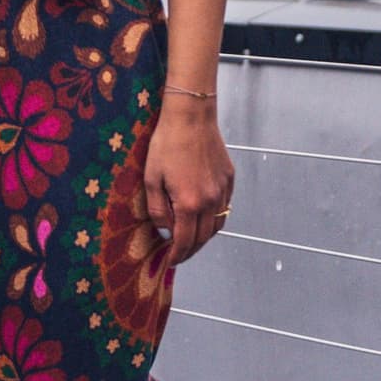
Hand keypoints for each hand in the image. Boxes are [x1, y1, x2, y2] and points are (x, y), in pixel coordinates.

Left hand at [143, 95, 234, 265]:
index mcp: (189, 203)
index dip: (178, 255)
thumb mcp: (151, 178)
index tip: (171, 262)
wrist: (191, 117)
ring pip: (217, 225)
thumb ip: (158, 210)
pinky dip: (214, 218)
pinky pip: (224, 207)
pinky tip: (203, 215)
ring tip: (191, 238)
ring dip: (204, 237)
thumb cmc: (166, 145)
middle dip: (191, 250)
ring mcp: (223, 190)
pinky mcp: (229, 179)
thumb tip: (166, 230)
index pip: (185, 241)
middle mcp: (210, 201)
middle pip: (203, 237)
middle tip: (179, 254)